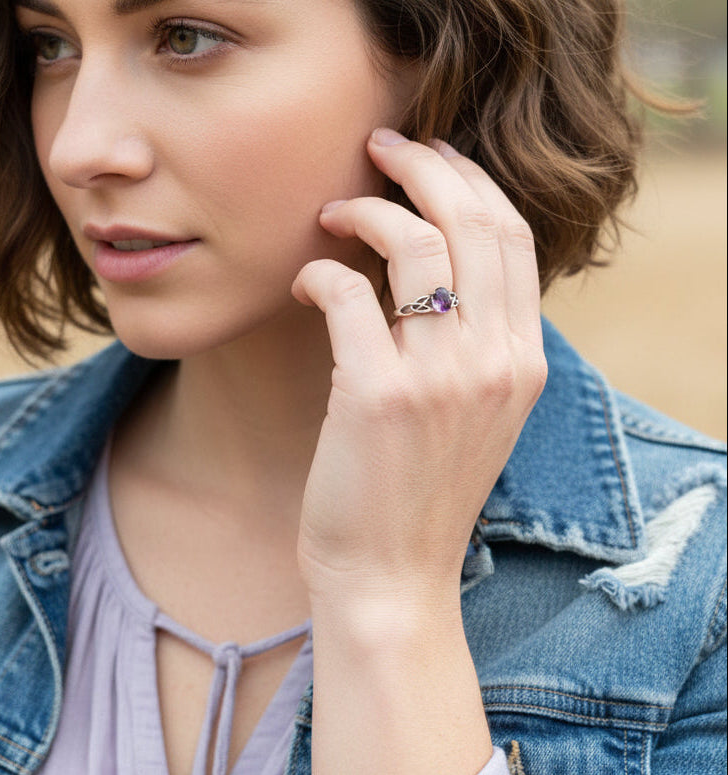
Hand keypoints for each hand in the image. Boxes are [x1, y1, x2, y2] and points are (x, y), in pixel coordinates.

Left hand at [292, 128, 546, 609]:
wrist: (392, 577)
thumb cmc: (418, 491)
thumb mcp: (473, 413)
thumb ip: (472, 342)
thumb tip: (429, 264)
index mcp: (523, 361)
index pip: (511, 237)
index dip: (468, 182)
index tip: (429, 159)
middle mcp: (496, 361)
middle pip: (474, 221)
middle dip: (425, 166)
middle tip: (379, 148)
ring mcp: (443, 378)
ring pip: (416, 244)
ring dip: (368, 211)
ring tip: (331, 212)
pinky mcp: (380, 396)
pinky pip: (348, 295)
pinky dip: (319, 273)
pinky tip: (301, 283)